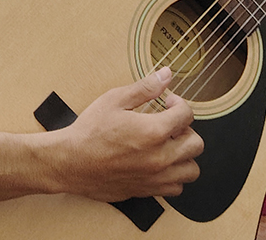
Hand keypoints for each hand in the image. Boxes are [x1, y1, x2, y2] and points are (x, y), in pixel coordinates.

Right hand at [55, 68, 203, 201]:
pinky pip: (175, 188)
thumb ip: (145, 88)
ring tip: (169, 146)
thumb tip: (166, 75)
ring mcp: (154, 178)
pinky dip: (174, 176)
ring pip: (191, 170)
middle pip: (196, 144)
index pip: (187, 115)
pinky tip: (160, 164)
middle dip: (186, 129)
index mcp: (154, 132)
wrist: (69, 162)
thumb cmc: (89, 132)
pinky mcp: (146, 191)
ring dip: (185, 155)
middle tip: (170, 124)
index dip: (180, 103)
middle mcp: (160, 158)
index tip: (168, 102)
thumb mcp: (115, 100)